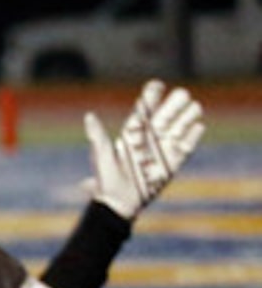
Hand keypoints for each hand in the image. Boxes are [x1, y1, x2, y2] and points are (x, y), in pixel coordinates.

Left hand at [84, 79, 203, 219]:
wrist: (118, 202)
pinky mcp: (171, 164)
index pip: (144, 112)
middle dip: (173, 105)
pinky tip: (198, 126)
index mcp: (132, 134)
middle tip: (182, 93)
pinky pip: (184, 148)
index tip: (157, 84)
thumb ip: (97, 135)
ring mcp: (161, 150)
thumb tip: (89, 116)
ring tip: (194, 106)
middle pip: (164, 118)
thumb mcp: (101, 155)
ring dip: (186, 117)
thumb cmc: (107, 179)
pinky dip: (192, 138)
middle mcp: (148, 140)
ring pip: (177, 130)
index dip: (151, 98)